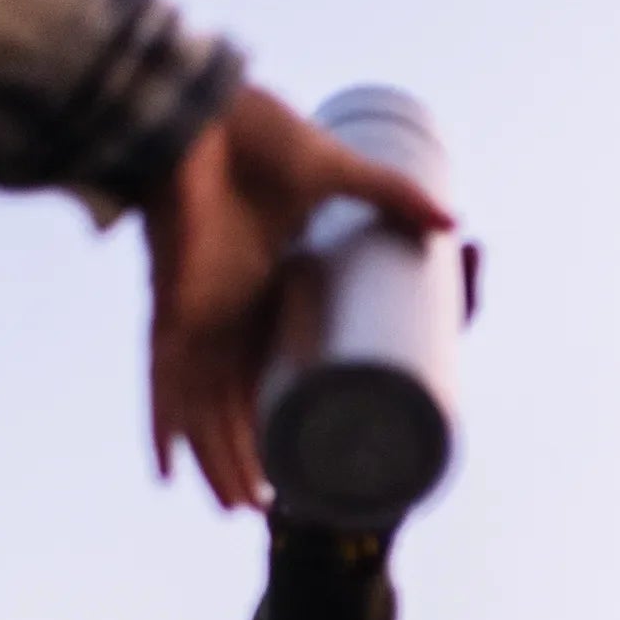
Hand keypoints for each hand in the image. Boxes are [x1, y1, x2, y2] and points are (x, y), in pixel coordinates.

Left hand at [141, 84, 457, 510]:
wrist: (197, 109)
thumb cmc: (257, 134)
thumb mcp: (339, 176)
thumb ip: (393, 197)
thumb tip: (458, 228)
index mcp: (256, 286)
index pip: (265, 362)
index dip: (276, 408)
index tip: (298, 449)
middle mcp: (221, 309)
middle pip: (231, 400)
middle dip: (245, 454)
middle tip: (271, 506)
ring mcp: (193, 312)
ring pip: (200, 406)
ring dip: (215, 458)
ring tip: (239, 510)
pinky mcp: (173, 308)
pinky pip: (162, 381)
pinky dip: (162, 426)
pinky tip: (166, 473)